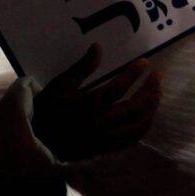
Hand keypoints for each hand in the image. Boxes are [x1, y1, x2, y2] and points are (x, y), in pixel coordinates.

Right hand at [31, 44, 161, 162]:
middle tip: (157, 76)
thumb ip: (82, 68)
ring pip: (138, 125)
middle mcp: (100, 123)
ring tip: (157, 93)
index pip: (118, 88)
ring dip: (152, 108)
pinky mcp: (107, 148)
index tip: (144, 63)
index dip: (134, 74)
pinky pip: (132, 139)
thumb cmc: (49, 109)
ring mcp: (106, 138)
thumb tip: (98, 47)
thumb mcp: (60, 85)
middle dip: (150, 90)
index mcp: (88, 105)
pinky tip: (148, 115)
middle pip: (135, 108)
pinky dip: (144, 126)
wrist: (37, 141)